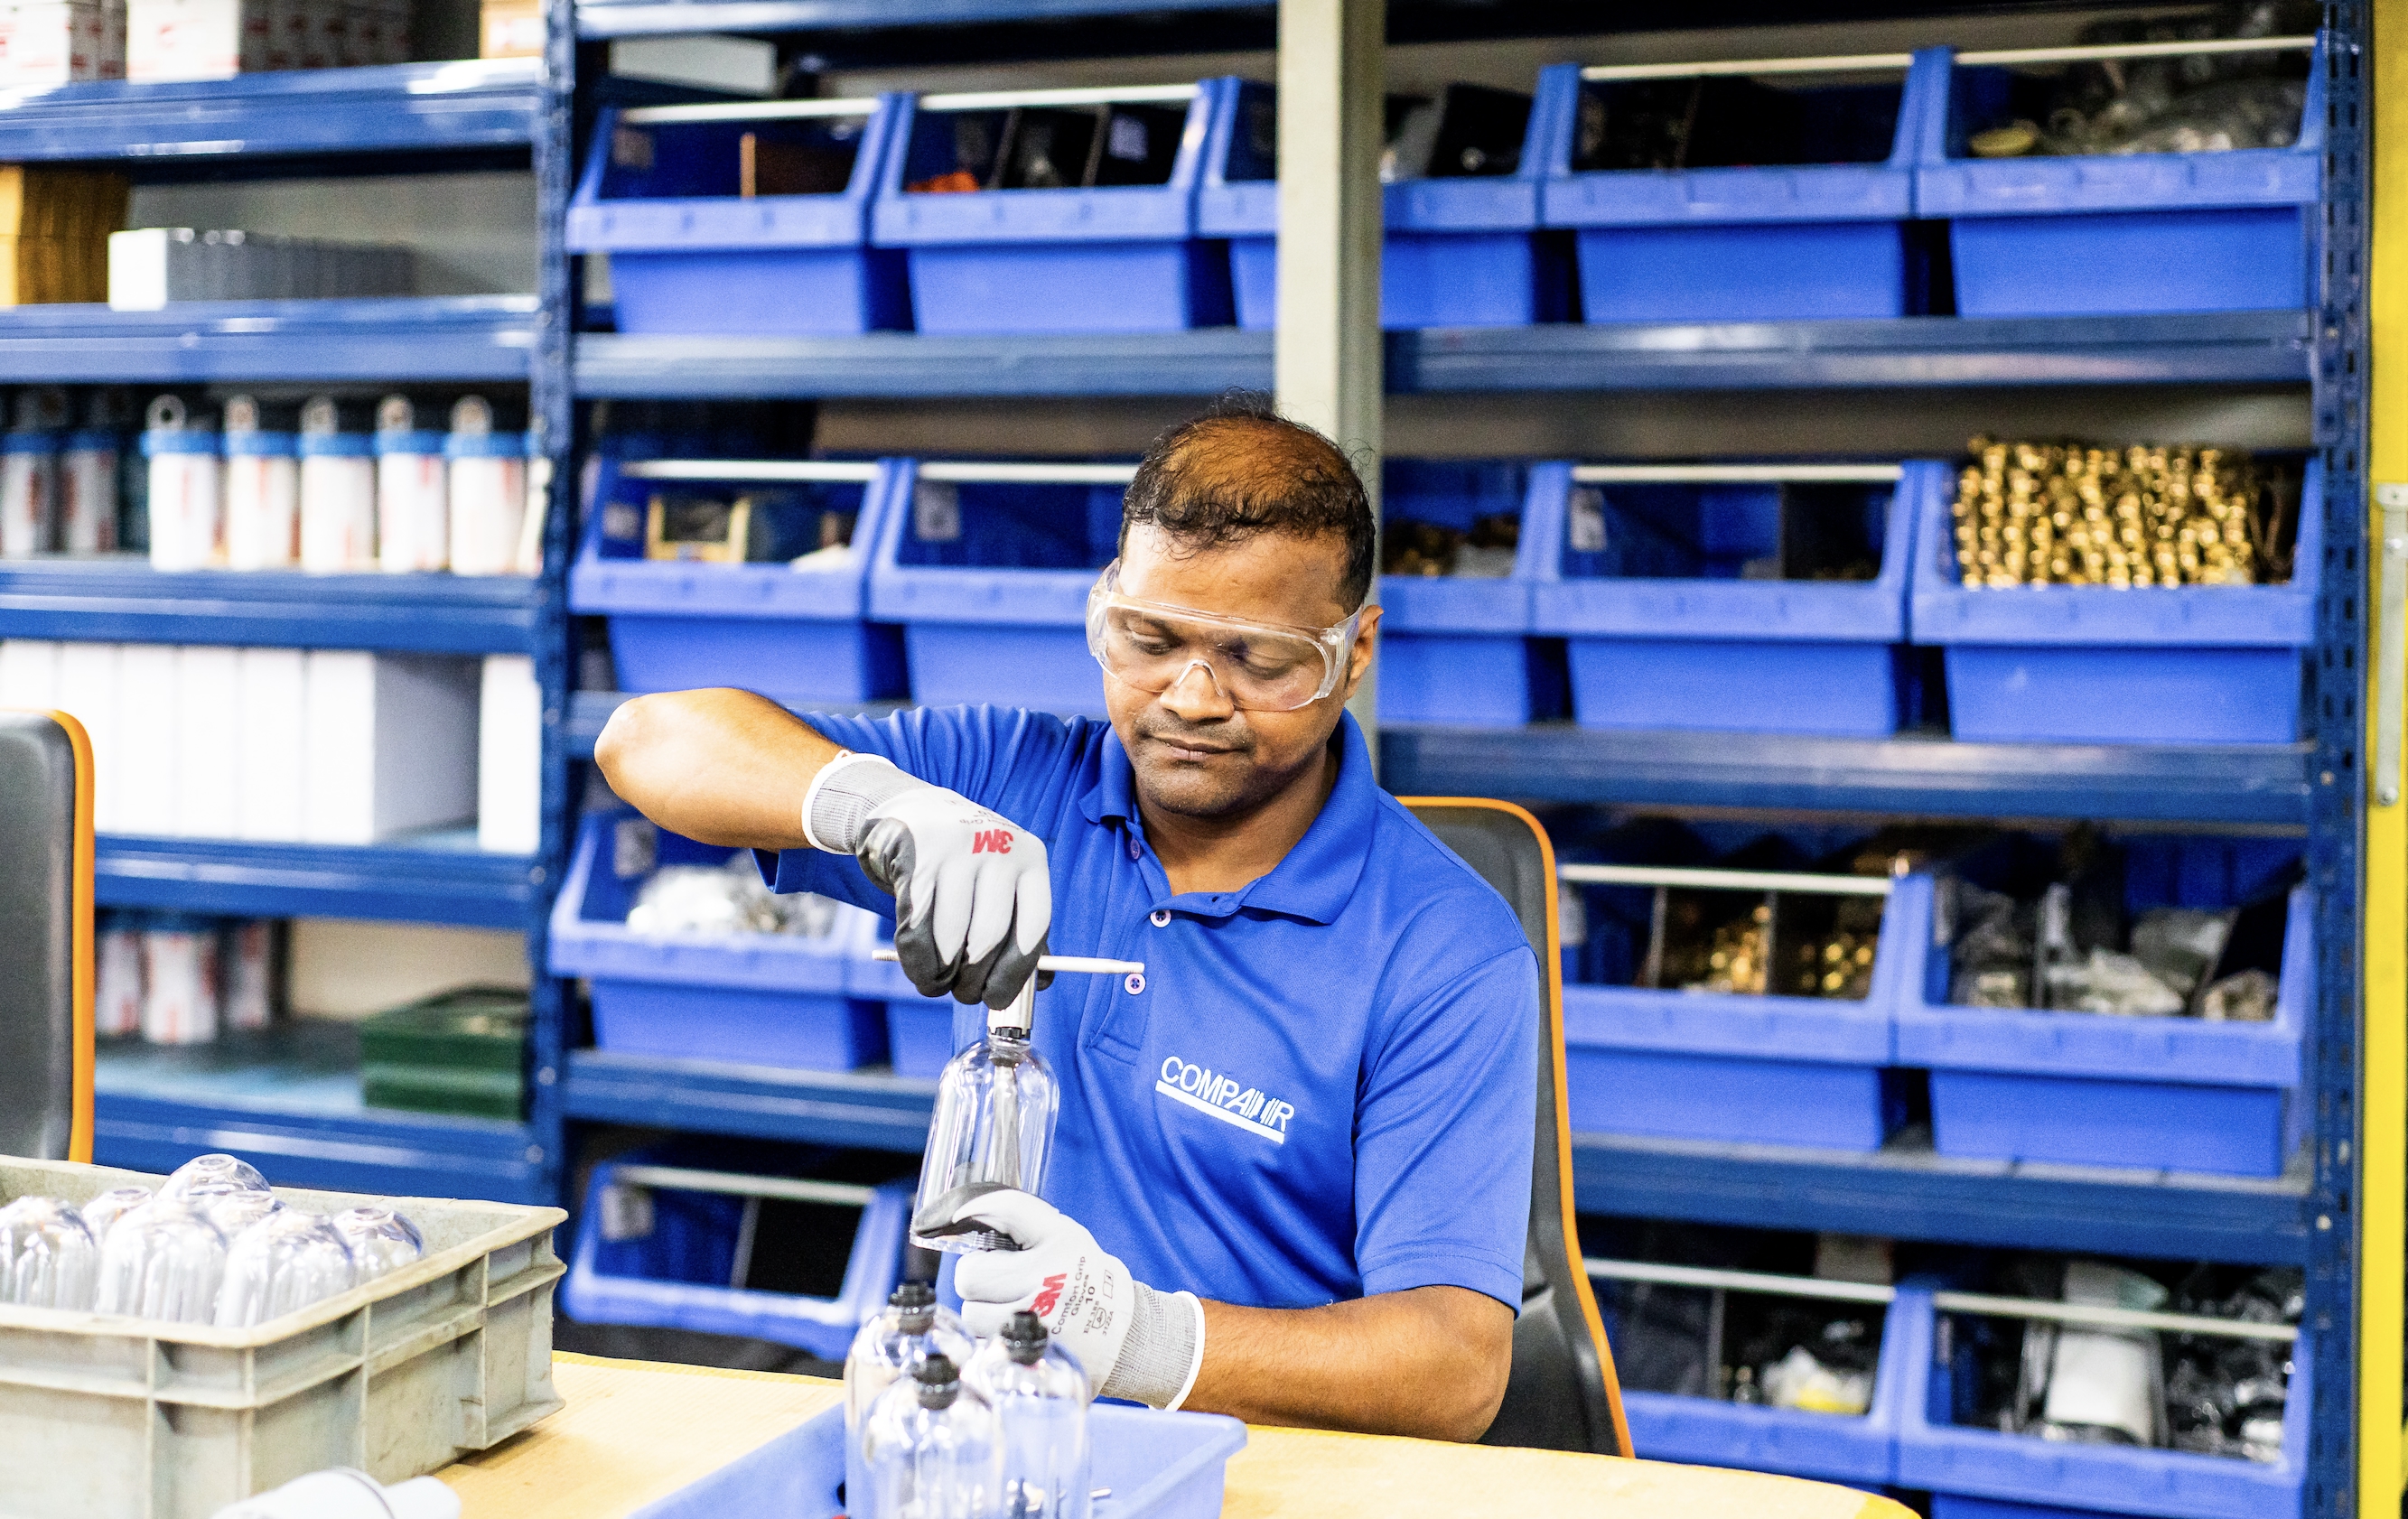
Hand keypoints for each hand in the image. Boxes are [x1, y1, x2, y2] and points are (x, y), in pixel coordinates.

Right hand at [805, 756, 1051, 1009]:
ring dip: (941, 976)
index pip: (1034, 927)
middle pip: (990, 937)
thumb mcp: (1001, 882)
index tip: (996, 999)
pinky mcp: (916, 857)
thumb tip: (1040, 984)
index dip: (1015, 972)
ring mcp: (956, 849)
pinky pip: (916, 928)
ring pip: (951, 939)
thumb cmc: (966, 864)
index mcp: (1030, 859)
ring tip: (937, 983)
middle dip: (973, 980)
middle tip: (963, 995)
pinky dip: (916, 961)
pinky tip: (919, 969)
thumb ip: (1020, 927)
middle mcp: (998, 849)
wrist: (915, 813)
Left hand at [951, 1190, 1134, 1386]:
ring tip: (1011, 1308)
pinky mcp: (1029, 1358)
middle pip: (970, 1276)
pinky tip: (1017, 1332)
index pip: (1005, 1212)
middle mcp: (1050, 1283)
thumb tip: (965, 1213)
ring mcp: (1039, 1326)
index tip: (959, 1218)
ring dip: (983, 1311)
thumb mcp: (1063, 1235)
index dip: (975, 1210)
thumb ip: (1018, 1216)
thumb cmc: (1082, 1277)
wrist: (1122, 1333)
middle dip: (978, 1277)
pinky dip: (993, 1337)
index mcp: (1061, 1245)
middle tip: (1000, 1280)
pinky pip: (983, 1344)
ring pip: (971, 1315)